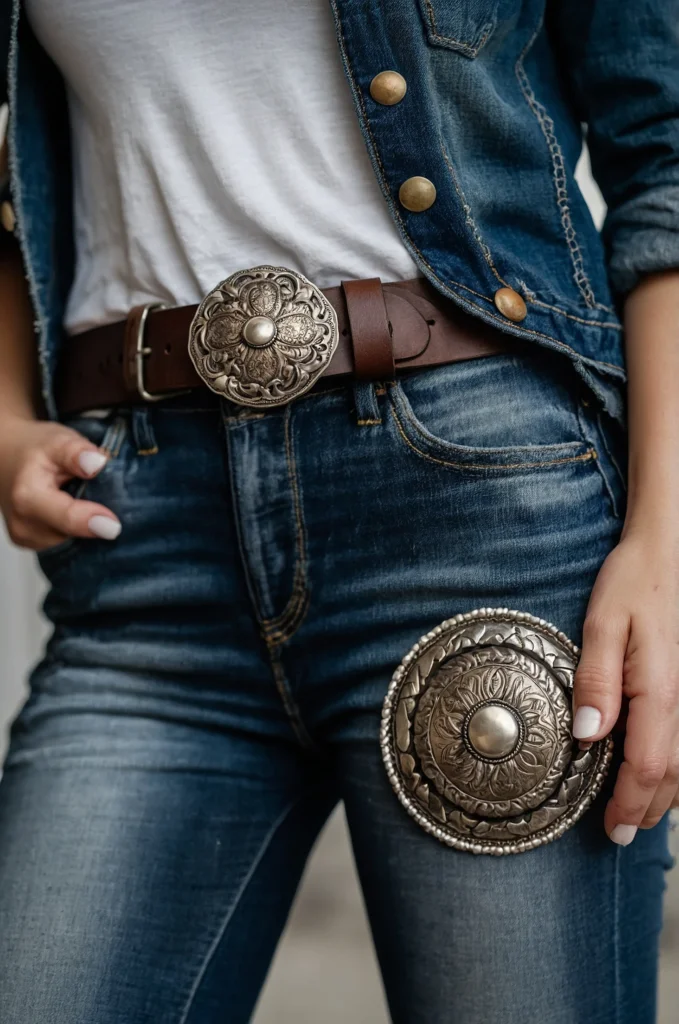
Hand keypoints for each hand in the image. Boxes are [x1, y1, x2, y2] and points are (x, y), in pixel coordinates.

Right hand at [0, 415, 120, 550]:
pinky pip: (65, 543)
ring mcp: (26, 538)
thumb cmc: (35, 449)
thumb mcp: (57, 440)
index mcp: (27, 497)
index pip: (68, 518)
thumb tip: (97, 463)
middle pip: (73, 534)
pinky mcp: (32, 544)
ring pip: (72, 542)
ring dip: (86, 525)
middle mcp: (23, 524)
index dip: (95, 522)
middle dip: (94, 522)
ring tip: (83, 499)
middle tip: (104, 497)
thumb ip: (76, 452)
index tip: (116, 526)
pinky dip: (76, 530)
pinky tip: (76, 511)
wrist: (6, 457)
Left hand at [573, 527, 678, 843]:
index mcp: (661, 690)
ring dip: (665, 792)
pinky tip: (659, 770)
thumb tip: (585, 737)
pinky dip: (676, 767)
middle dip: (646, 808)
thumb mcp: (601, 624)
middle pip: (674, 775)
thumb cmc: (634, 583)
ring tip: (635, 810)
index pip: (650, 766)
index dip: (630, 803)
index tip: (610, 828)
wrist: (669, 553)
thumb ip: (594, 681)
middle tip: (618, 831)